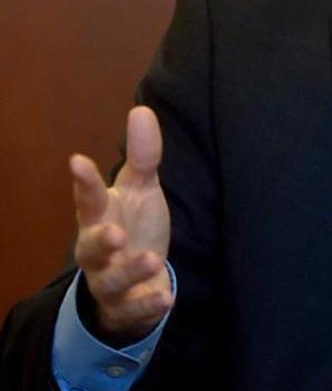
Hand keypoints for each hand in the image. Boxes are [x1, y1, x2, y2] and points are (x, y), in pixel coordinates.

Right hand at [71, 106, 172, 342]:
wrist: (134, 281)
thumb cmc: (134, 226)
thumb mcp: (140, 190)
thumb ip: (143, 156)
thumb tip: (142, 109)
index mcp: (100, 218)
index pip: (89, 199)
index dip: (83, 183)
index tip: (77, 161)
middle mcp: (99, 251)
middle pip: (89, 247)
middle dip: (100, 241)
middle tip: (116, 232)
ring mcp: (110, 281)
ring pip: (111, 281)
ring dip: (130, 271)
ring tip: (152, 260)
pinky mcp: (127, 307)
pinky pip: (133, 310)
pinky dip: (148, 306)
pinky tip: (167, 298)